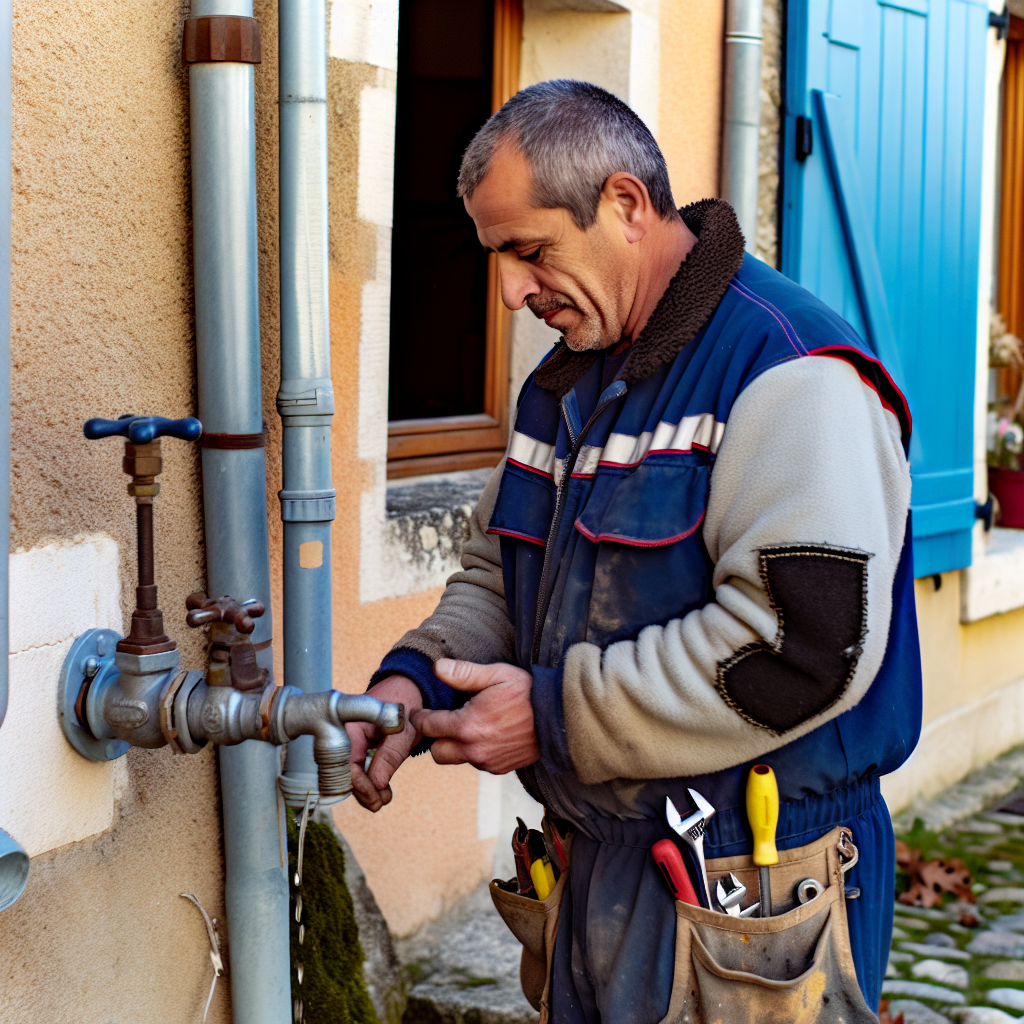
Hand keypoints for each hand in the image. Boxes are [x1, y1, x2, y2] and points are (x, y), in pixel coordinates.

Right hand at [346, 675, 422, 811]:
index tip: (377, 798)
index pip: (346, 765)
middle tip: (382, 802)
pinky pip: (354, 767)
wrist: (407, 688)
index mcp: (350, 725)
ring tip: (384, 798)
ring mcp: (347, 739)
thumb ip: (391, 755)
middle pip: (344, 772)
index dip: (361, 786)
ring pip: (348, 773)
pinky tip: (381, 790)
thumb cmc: (405, 704)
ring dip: (364, 789)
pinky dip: (366, 780)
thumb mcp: (404, 730)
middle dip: (362, 791)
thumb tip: (377, 784)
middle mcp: (343, 733)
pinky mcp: (355, 745)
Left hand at [411, 659, 539, 773]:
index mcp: (468, 725)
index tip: (420, 712)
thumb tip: (437, 668)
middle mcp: (474, 749)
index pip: (428, 726)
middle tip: (445, 720)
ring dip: (457, 745)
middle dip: (436, 737)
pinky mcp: (499, 769)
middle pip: (437, 752)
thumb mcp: (497, 675)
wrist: (560, 719)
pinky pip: (476, 762)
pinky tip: (488, 734)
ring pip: (457, 758)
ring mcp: (487, 762)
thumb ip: (464, 673)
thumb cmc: (528, 693)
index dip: (421, 717)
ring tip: (471, 724)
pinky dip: (476, 751)